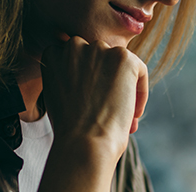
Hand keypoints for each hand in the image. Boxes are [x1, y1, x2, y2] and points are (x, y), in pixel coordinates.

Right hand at [41, 36, 148, 159]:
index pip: (79, 62)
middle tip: (111, 114)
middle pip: (100, 61)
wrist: (83, 142)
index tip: (95, 106)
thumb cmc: (71, 132)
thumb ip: (68, 81)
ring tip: (123, 118)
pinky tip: (133, 114)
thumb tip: (89, 83)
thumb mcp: (57, 98)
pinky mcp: (123, 58)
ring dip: (125, 90)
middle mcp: (74, 46)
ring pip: (119, 67)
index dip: (90, 86)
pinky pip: (140, 71)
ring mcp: (99, 49)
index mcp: (54, 54)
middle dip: (108, 86)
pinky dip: (141, 92)